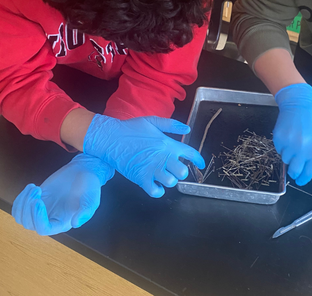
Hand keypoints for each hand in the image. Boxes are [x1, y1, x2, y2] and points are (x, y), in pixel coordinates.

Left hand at [12, 153, 113, 234]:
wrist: (83, 172)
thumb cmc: (89, 186)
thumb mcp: (92, 199)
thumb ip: (85, 212)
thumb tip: (75, 223)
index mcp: (62, 223)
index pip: (43, 229)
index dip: (37, 218)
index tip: (38, 201)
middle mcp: (50, 219)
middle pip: (29, 224)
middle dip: (28, 207)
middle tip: (36, 190)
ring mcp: (41, 210)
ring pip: (21, 217)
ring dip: (23, 202)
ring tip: (34, 188)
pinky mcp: (36, 199)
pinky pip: (20, 206)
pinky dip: (20, 198)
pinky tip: (31, 186)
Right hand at [82, 114, 203, 197]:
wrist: (110, 137)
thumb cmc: (130, 128)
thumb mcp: (152, 121)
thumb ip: (171, 124)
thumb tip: (188, 128)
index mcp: (167, 144)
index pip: (190, 154)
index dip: (198, 160)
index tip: (200, 164)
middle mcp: (163, 157)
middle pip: (182, 172)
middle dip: (179, 172)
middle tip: (171, 169)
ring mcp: (152, 169)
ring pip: (171, 182)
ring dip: (167, 180)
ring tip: (161, 176)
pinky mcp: (141, 178)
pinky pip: (155, 191)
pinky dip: (157, 191)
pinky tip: (154, 185)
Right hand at [272, 83, 311, 185]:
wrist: (300, 104)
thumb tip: (303, 168)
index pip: (308, 171)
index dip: (303, 178)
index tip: (300, 181)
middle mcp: (302, 150)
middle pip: (294, 170)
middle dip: (293, 171)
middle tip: (292, 169)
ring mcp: (289, 145)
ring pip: (285, 159)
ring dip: (288, 155)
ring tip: (292, 142)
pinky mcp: (279, 139)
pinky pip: (278, 149)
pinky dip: (282, 146)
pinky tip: (287, 136)